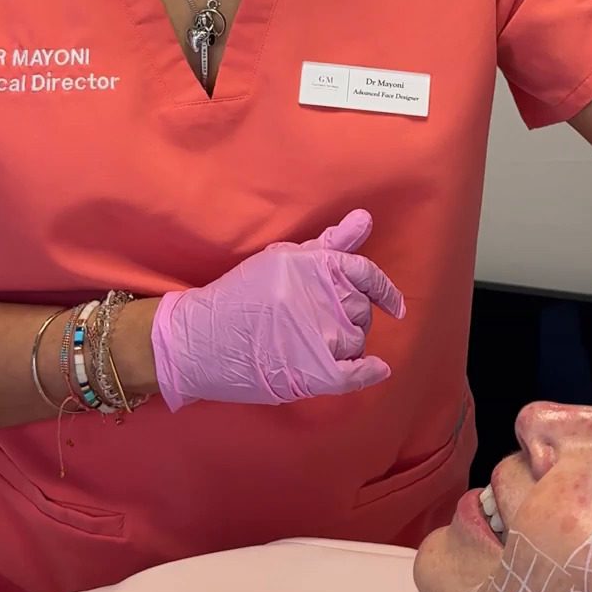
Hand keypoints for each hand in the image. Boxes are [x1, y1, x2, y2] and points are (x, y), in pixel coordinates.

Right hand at [152, 209, 404, 409]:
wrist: (198, 340)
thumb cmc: (239, 297)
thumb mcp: (281, 260)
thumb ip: (328, 243)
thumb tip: (365, 218)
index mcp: (312, 266)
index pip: (364, 272)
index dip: (383, 291)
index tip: (394, 306)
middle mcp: (320, 297)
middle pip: (361, 310)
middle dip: (349, 317)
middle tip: (319, 323)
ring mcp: (318, 335)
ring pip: (356, 340)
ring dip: (346, 344)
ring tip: (313, 344)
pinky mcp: (312, 370)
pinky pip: (354, 373)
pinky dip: (368, 372)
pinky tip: (375, 369)